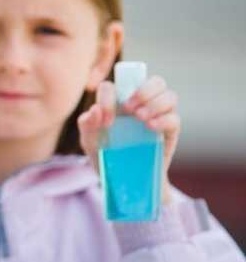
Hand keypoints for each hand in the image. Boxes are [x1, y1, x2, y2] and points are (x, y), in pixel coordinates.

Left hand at [77, 76, 180, 203]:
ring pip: (169, 95)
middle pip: (154, 81)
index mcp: (118, 101)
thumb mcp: (90, 142)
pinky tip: (151, 127)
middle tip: (129, 109)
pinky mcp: (170, 133)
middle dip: (143, 90)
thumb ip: (87, 125)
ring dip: (155, 103)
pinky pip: (175, 118)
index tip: (106, 119)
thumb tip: (95, 110)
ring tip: (140, 119)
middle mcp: (141, 104)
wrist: (124, 181)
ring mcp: (158, 116)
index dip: (109, 95)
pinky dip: (164, 119)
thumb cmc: (105, 155)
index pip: (116, 84)